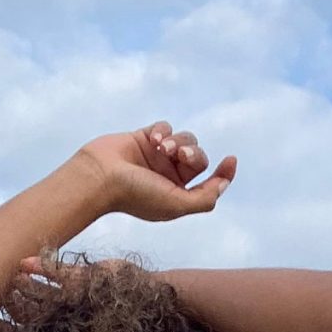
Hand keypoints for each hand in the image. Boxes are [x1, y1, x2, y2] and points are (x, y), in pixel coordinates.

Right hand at [78, 120, 236, 222]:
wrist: (99, 177)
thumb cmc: (136, 195)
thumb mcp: (176, 204)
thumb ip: (204, 198)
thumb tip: (224, 184)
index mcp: (178, 195)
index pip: (210, 182)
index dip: (224, 172)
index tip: (231, 159)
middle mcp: (169, 176)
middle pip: (198, 156)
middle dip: (193, 153)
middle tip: (178, 155)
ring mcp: (157, 157)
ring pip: (184, 139)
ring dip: (178, 141)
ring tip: (162, 147)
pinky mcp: (144, 138)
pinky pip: (165, 127)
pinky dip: (163, 130)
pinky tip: (153, 140)